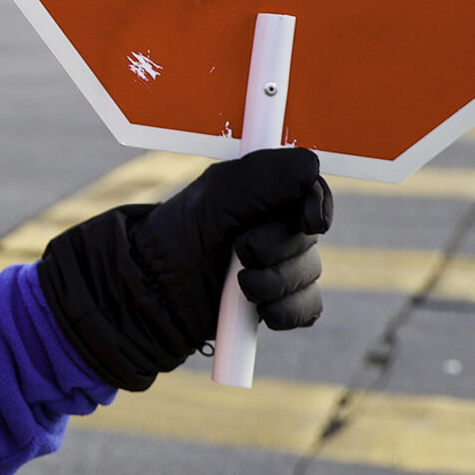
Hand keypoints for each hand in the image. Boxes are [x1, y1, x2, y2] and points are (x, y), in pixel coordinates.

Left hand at [37, 148, 331, 390]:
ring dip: (274, 282)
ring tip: (238, 283)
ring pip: (309, 275)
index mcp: (265, 194)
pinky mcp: (279, 301)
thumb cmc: (178, 234)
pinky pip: (307, 308)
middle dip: (277, 247)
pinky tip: (258, 309)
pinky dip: (285, 311)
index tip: (309, 221)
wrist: (156, 291)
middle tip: (240, 250)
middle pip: (310, 237)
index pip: (313, 192)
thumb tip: (310, 163)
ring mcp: (281, 265)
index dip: (317, 205)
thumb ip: (262, 177)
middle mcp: (277, 226)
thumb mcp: (215, 196)